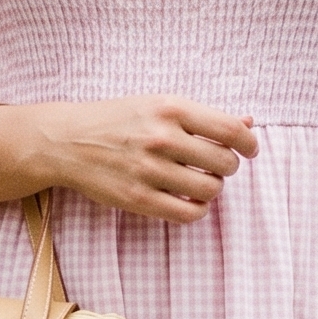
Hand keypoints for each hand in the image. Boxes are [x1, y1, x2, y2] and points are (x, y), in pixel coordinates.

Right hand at [27, 95, 255, 223]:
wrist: (68, 140)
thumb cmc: (119, 120)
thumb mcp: (159, 105)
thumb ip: (204, 116)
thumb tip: (249, 123)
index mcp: (171, 108)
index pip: (231, 131)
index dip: (249, 144)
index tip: (249, 149)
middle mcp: (162, 138)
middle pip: (225, 163)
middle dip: (228, 166)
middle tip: (215, 165)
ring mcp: (149, 170)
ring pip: (210, 189)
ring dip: (212, 188)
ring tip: (199, 181)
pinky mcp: (139, 199)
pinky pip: (188, 213)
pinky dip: (197, 210)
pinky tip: (189, 200)